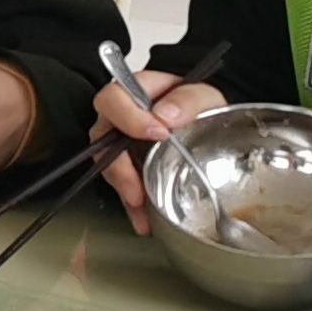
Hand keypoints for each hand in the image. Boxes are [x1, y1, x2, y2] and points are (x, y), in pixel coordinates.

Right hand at [94, 74, 227, 230]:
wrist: (210, 126)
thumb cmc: (200, 106)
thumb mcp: (203, 95)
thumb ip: (187, 99)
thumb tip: (166, 115)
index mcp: (135, 92)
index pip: (113, 99)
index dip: (129, 117)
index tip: (157, 133)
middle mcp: (120, 117)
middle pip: (101, 137)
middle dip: (118, 167)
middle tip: (137, 185)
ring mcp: (121, 143)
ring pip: (108, 165)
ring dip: (124, 188)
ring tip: (141, 207)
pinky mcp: (128, 167)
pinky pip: (121, 185)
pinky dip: (132, 205)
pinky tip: (143, 218)